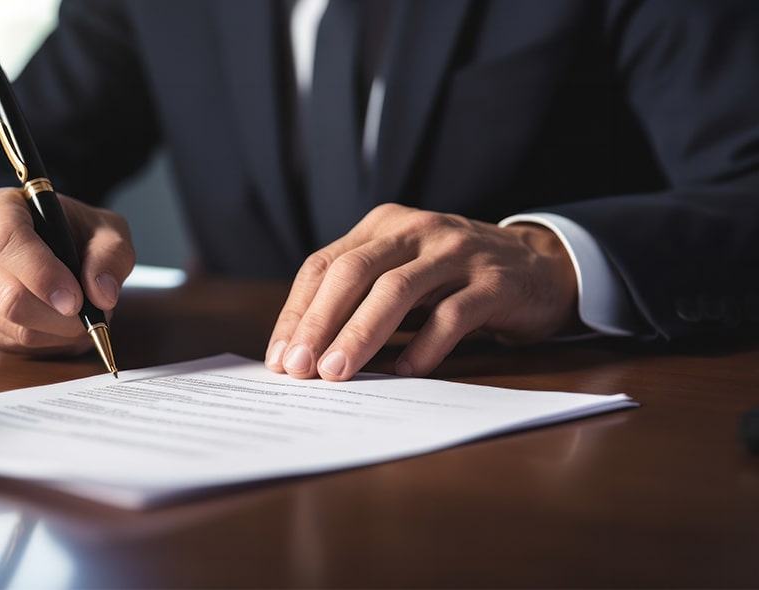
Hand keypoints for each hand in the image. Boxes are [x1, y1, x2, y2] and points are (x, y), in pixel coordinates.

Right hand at [0, 188, 134, 354]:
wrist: (53, 247)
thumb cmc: (75, 232)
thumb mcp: (106, 230)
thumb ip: (111, 255)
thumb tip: (102, 294)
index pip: (6, 241)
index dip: (43, 274)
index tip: (76, 298)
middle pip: (10, 297)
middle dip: (60, 314)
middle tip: (90, 311)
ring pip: (16, 326)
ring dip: (61, 330)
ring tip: (81, 313)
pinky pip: (15, 343)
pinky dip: (50, 340)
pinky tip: (62, 321)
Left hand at [265, 203, 578, 380]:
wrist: (537, 268)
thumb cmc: (452, 279)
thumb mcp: (401, 275)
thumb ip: (359, 300)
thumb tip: (303, 353)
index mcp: (383, 227)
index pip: (325, 265)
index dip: (298, 313)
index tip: (280, 358)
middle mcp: (416, 231)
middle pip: (354, 273)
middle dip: (320, 323)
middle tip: (300, 369)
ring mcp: (457, 252)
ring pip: (397, 291)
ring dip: (362, 335)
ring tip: (338, 373)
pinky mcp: (494, 281)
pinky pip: (454, 313)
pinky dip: (427, 344)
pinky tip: (407, 371)